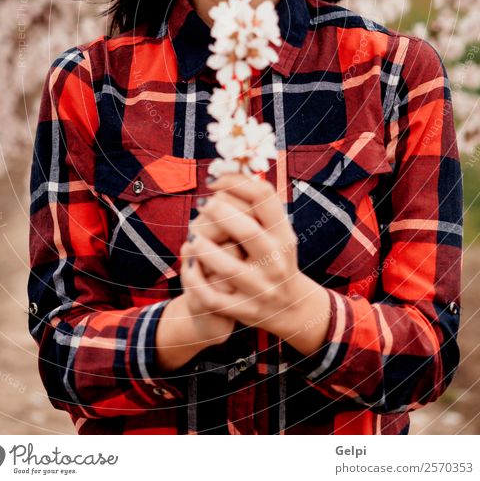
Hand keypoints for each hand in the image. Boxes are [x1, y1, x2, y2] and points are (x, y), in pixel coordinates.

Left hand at [180, 173, 304, 334]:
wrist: (290, 307)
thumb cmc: (274, 257)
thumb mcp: (276, 231)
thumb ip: (258, 206)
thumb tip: (229, 170)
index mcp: (283, 235)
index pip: (263, 198)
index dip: (235, 182)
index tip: (214, 181)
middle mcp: (275, 261)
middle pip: (246, 230)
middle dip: (218, 212)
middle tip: (202, 205)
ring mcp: (261, 288)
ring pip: (226, 266)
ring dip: (202, 247)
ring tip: (192, 237)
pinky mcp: (245, 310)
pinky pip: (212, 296)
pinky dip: (195, 280)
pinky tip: (189, 265)